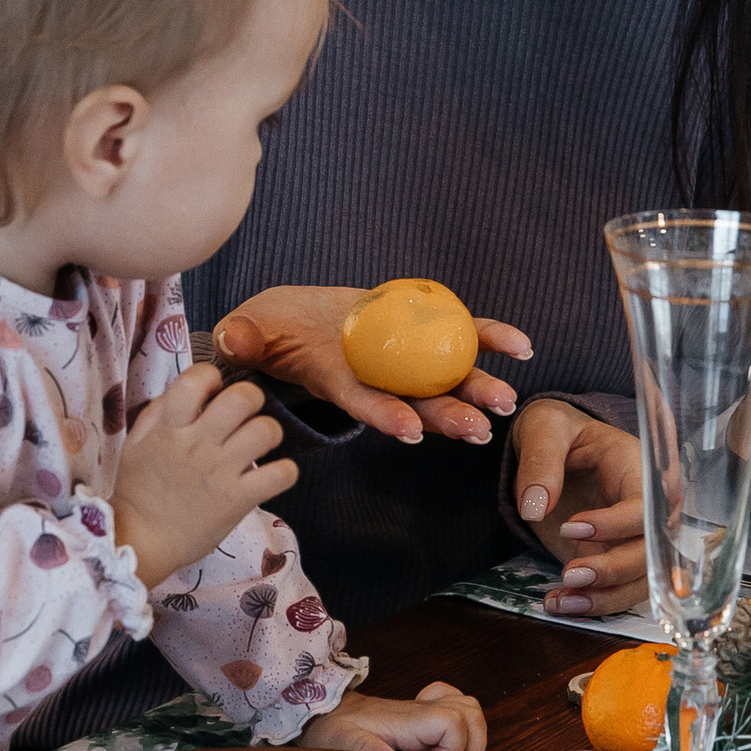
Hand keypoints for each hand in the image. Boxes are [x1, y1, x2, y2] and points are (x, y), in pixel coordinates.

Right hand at [112, 363, 297, 590]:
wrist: (141, 542)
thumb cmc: (137, 490)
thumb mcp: (135, 444)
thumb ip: (158, 413)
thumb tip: (188, 391)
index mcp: (170, 427)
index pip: (198, 378)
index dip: (211, 377)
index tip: (211, 393)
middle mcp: (199, 444)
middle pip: (243, 397)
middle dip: (250, 398)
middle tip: (244, 416)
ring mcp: (222, 472)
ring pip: (267, 431)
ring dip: (269, 432)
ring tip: (258, 445)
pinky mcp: (240, 500)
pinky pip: (281, 474)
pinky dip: (284, 471)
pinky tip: (270, 475)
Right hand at [212, 284, 529, 449]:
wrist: (292, 318)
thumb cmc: (266, 331)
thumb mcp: (248, 331)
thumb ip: (242, 338)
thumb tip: (230, 340)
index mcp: (337, 381)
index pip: (364, 403)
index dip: (386, 416)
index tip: (410, 432)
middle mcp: (376, 378)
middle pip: (416, 402)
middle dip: (447, 417)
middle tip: (478, 430)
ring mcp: (400, 358)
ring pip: (443, 379)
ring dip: (475, 390)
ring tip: (505, 402)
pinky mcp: (416, 332)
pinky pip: (458, 335)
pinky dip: (488, 337)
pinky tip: (520, 345)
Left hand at [300, 681, 487, 750]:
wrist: (322, 712)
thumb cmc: (331, 730)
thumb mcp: (341, 743)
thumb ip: (365, 750)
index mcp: (406, 719)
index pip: (452, 721)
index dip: (454, 748)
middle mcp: (421, 710)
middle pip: (471, 712)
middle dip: (471, 745)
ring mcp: (424, 709)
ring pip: (470, 708)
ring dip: (471, 737)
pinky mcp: (423, 713)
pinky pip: (457, 706)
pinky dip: (461, 725)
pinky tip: (440, 745)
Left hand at [512, 397, 645, 616]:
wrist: (555, 450)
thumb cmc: (559, 432)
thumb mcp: (545, 428)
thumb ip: (540, 460)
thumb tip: (535, 507)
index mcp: (641, 470)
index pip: (646, 506)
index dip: (616, 524)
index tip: (572, 528)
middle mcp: (649, 510)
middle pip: (651, 551)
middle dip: (614, 569)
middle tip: (570, 574)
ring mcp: (635, 540)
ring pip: (639, 581)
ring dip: (604, 598)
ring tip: (559, 601)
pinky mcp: (616, 561)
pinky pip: (618, 592)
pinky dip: (593, 604)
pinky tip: (559, 604)